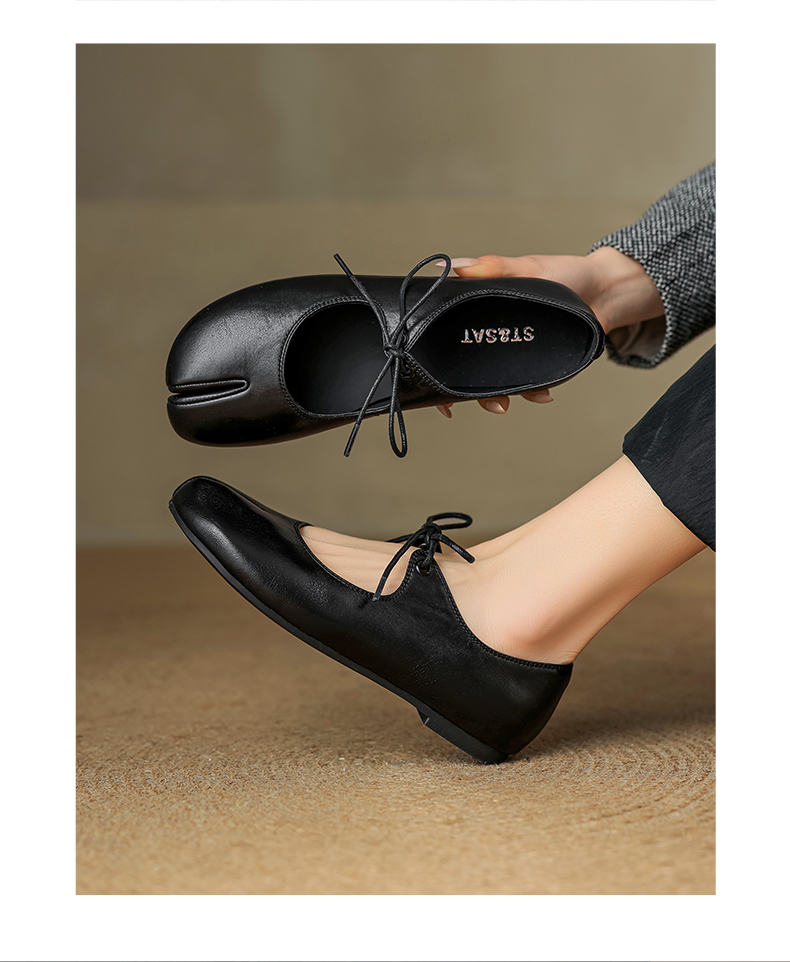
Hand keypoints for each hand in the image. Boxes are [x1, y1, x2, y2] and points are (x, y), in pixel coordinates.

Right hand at [435, 247, 662, 417]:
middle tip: (462, 403)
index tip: (424, 377)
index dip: (431, 355)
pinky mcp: (535, 366)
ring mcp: (512, 353)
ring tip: (506, 403)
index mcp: (480, 309)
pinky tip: (543, 395)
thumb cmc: (566, 275)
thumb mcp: (525, 268)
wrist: (606, 294)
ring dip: (495, 398)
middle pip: (464, 367)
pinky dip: (532, 394)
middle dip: (462, 391)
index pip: (444, 332)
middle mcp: (492, 334)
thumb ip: (491, 269)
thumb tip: (451, 267)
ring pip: (492, 383)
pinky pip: (527, 386)